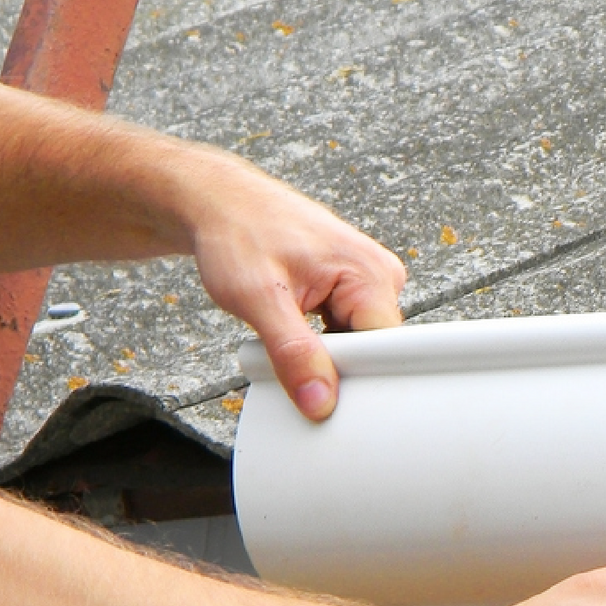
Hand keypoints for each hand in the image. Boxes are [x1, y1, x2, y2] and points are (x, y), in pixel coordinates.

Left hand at [182, 155, 406, 420]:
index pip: (387, 350)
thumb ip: (293, 354)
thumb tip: (320, 402)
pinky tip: (293, 320)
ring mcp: (368, 281)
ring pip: (358, 344)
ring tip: (286, 323)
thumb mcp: (257, 298)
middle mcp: (380, 275)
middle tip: (287, 347)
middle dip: (334, 363)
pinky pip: (347, 331)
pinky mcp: (353, 288)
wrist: (218, 203)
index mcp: (371, 273)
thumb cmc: (236, 234)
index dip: (353, 375)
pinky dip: (318, 339)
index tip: (317, 381)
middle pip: (375, 351)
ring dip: (322, 350)